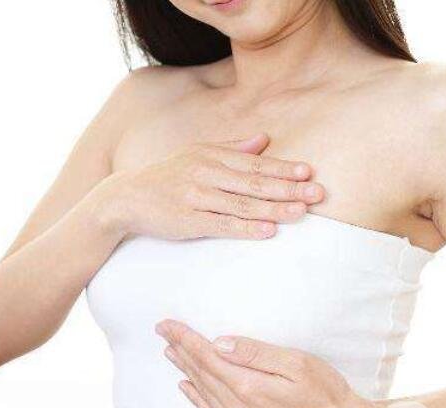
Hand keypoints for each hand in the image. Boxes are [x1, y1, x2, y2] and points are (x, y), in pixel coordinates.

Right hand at [97, 133, 324, 240]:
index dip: (283, 168)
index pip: (254, 163)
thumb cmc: (169, 176)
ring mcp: (197, 197)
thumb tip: (264, 139)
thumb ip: (232, 148)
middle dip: (288, 188)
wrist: (127, 197)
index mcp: (212, 156)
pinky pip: (222, 225)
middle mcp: (206, 173)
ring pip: (242, 204)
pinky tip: (268, 231)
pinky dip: (246, 228)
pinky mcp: (188, 221)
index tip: (308, 172)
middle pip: (254, 182)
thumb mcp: (198, 154)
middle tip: (318, 193)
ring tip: (301, 212)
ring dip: (274, 209)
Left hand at [156, 320, 380, 407]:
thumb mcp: (296, 363)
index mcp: (250, 388)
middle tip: (164, 333)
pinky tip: (189, 390)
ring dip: (186, 372)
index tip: (167, 326)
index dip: (185, 339)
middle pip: (202, 374)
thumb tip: (220, 344)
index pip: (207, 357)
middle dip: (181, 350)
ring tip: (171, 354)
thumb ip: (254, 353)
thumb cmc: (326, 394)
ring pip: (205, 394)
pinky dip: (198, 400)